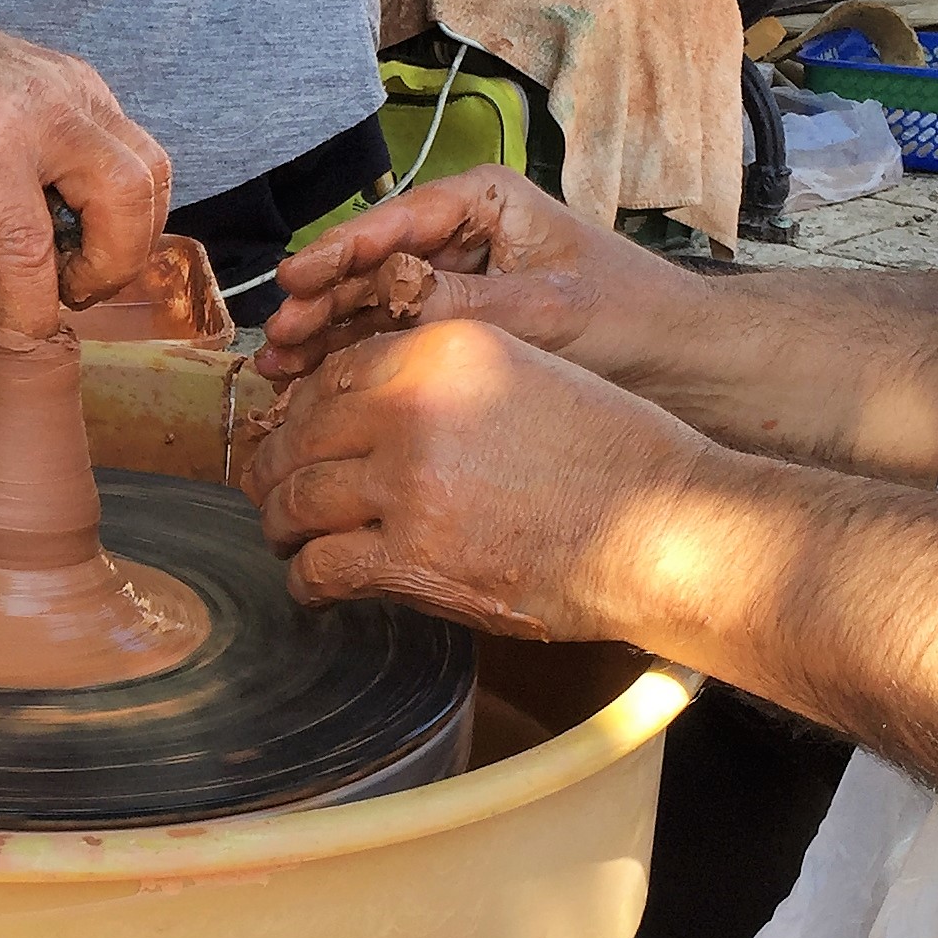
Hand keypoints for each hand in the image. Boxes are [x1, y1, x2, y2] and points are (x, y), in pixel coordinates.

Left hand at [0, 0, 170, 336]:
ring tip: (80, 261)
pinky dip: (123, 200)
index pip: (28, 243)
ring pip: (150, 171)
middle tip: (70, 291)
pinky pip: (135, 151)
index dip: (35, 307)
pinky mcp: (88, 85)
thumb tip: (26, 288)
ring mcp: (74, 86)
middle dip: (112, 266)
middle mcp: (41, 104)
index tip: (30, 337)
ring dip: (131, 235)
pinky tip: (76, 219)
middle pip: (125, 197)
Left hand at [245, 320, 710, 641]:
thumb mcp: (526, 374)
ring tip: (288, 540)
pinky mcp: (411, 558)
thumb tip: (371, 413)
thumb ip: (445, 383)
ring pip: (297, 502)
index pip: (334, 375)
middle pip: (301, 436)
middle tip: (269, 493)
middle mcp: (414, 407)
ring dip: (282, 526)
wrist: (668, 528)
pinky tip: (313, 587)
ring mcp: (408, 484)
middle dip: (275, 469)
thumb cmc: (614, 456)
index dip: (300, 412)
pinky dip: (306, 582)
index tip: (292, 436)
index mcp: (442, 350)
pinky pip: (321, 567)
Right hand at [256, 167, 697, 385]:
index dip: (339, 253)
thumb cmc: (631, 316)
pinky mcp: (452, 324)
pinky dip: (353, 358)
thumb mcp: (546, 308)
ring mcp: (453, 279)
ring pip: (370, 302)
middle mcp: (460, 234)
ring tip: (280, 369)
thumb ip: (465, 303)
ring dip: (325, 334)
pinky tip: (313, 384)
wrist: (681, 363)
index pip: (396, 222)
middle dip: (320, 302)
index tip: (294, 280)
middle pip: (371, 263)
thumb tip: (387, 303)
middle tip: (278, 339)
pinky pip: (390, 335)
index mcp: (485, 201)